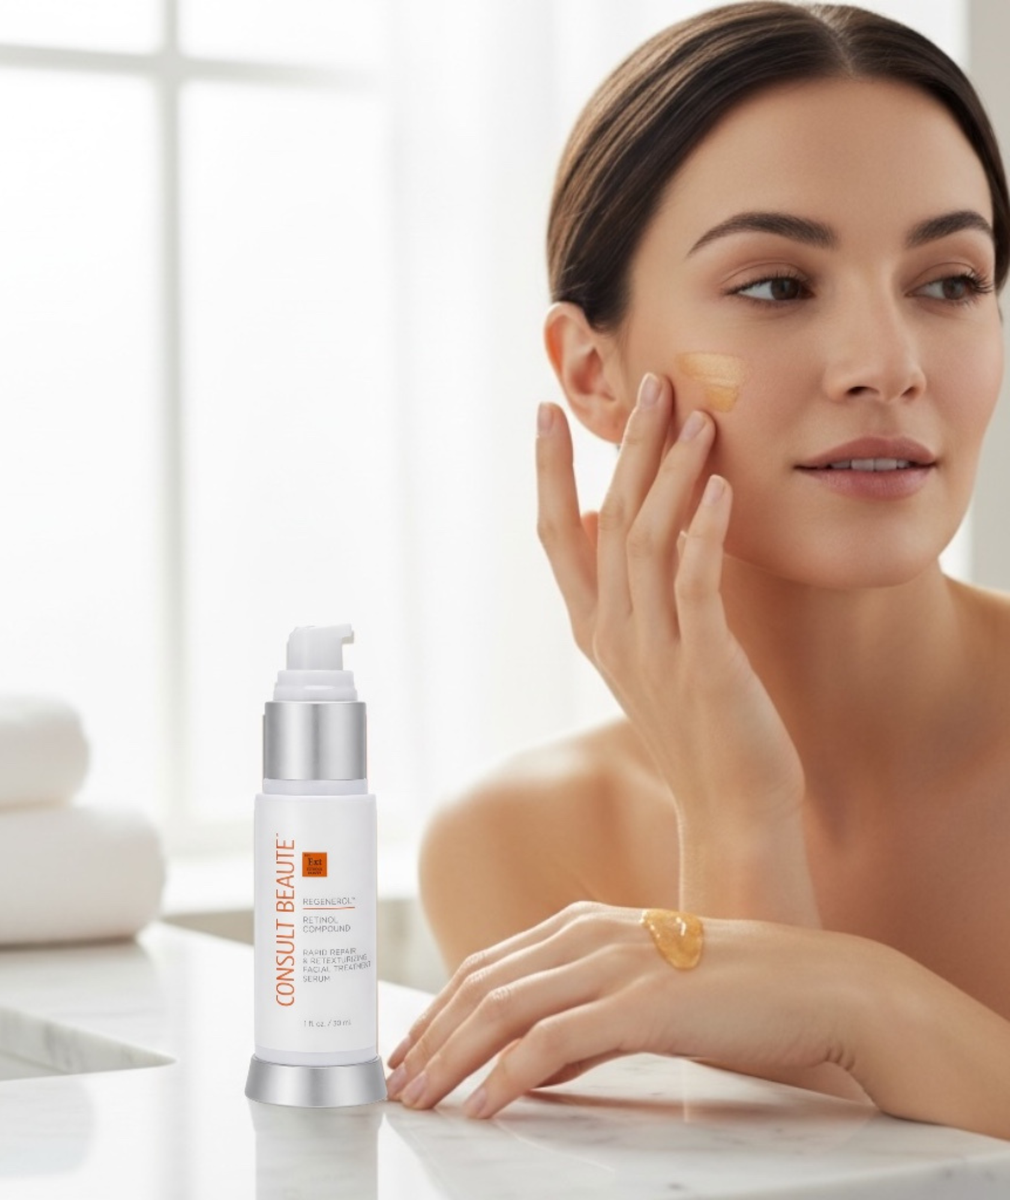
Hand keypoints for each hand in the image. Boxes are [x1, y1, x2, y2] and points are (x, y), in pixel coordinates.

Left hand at [386, 901, 858, 1119]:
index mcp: (583, 925)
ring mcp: (614, 964)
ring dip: (454, 1056)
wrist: (816, 987)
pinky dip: (507, 1075)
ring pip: (505, 1008)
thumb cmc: (732, 995)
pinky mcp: (641, 1004)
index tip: (412, 1048)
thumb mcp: (640, 998)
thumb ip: (584, 1024)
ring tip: (423, 1096)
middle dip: (433, 1036)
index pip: (488, 966)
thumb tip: (530, 1066)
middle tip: (398, 1080)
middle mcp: (589, 935)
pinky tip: (484, 1103)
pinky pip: (553, 1042)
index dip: (440, 1008)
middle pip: (483, 985)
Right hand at [536, 378, 809, 911]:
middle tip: (648, 382)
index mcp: (592, 626)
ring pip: (647, 541)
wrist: (728, 805)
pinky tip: (720, 488)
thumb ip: (619, 593)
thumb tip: (598, 525)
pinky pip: (696, 585)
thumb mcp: (644, 654)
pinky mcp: (703, 663)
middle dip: (625, 447)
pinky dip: (703, 533)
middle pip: (606, 521)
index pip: (555, 534)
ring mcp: (652, 648)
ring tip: (692, 414)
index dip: (548, 472)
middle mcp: (611, 631)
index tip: (545, 414)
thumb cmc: (695, 724)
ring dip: (669, 473)